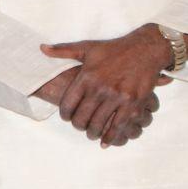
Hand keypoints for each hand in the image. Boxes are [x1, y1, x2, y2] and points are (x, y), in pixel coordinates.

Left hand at [42, 27, 173, 144]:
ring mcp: (118, 97)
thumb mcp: (88, 47)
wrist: (145, 48)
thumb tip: (42, 48)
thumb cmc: (115, 49)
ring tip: (92, 134)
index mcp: (87, 77)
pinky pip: (118, 125)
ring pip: (99, 124)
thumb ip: (63, 51)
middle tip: (81, 127)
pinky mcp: (133, 103)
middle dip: (79, 126)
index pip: (68, 104)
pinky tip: (106, 141)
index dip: (65, 115)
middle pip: (82, 118)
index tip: (68, 117)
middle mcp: (100, 88)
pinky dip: (111, 136)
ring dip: (93, 133)